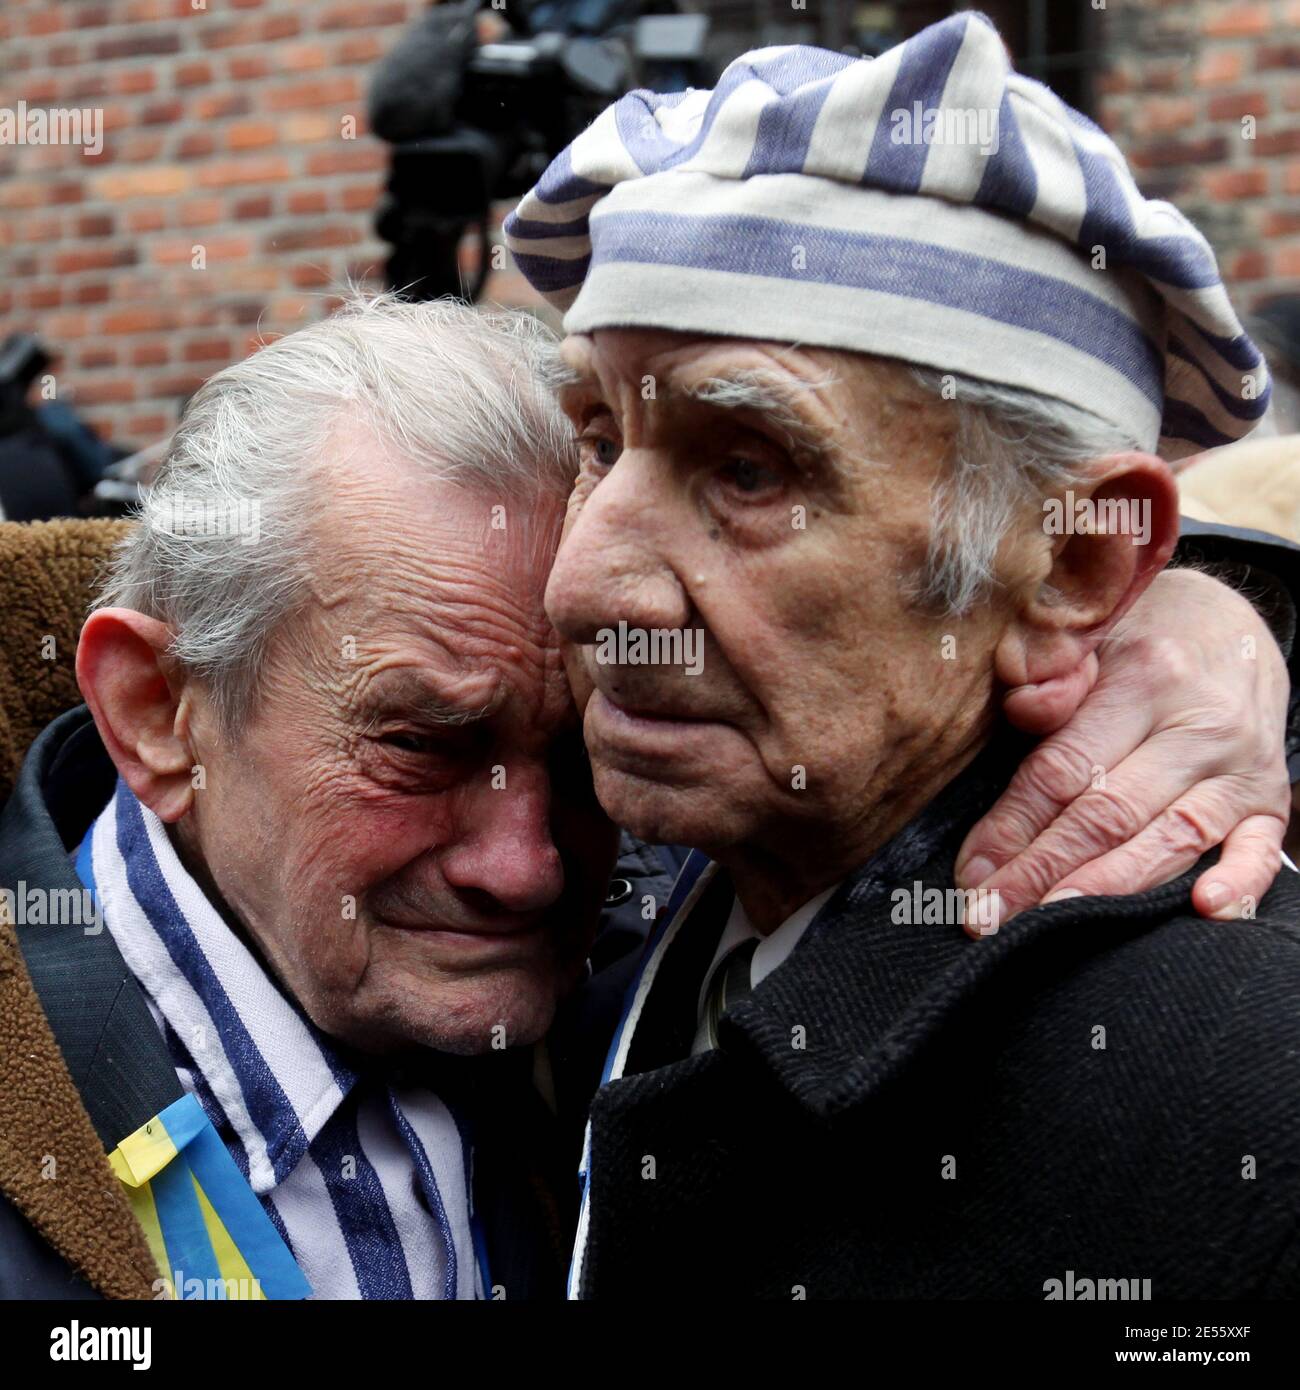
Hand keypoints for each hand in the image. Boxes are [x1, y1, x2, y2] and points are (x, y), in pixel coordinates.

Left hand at [955, 568, 1290, 931]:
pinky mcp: (1271, 798)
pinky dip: (1238, 883)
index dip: (1012, 826)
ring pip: (1171, 840)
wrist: (1232, 627)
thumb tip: (1023, 709)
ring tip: (1048, 924)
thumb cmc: (1137, 640)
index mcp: (1144, 678)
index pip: (1065, 768)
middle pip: (1109, 814)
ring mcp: (1243, 767)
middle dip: (1042, 871)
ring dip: (1106, 890)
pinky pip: (1261, 849)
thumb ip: (1051, 670)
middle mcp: (1199, 726)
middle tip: (989, 916)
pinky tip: (1199, 910)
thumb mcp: (1090, 634)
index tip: (972, 873)